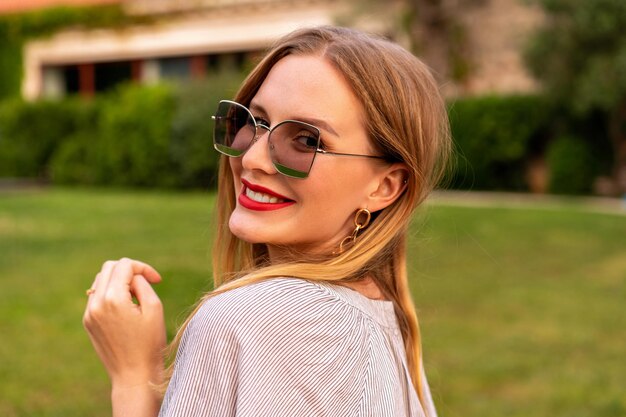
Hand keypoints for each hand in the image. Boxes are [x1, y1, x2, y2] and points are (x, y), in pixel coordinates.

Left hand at [83, 258, 165, 388]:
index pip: (125, 265)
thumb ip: (142, 284)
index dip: (143, 268)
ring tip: (136, 296)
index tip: (157, 280)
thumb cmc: (149, 343)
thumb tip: (133, 276)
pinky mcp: (88, 322)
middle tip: (146, 283)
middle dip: (129, 270)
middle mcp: (96, 304)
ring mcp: (89, 314)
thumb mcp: (154, 308)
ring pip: (101, 280)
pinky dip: (111, 293)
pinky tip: (126, 307)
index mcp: (113, 299)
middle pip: (109, 268)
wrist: (134, 375)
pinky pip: (96, 297)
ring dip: (119, 281)